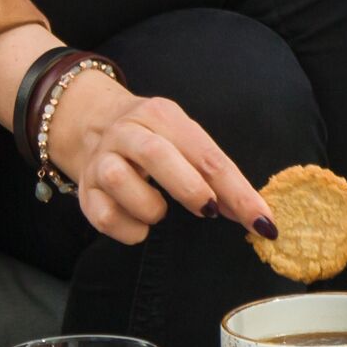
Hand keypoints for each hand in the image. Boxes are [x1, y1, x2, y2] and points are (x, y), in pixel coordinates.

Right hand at [42, 71, 280, 248]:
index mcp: (163, 116)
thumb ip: (214, 174)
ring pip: (120, 181)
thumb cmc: (155, 139)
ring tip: (160, 213)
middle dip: (189, 188)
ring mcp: (102, 159)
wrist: (93, 125)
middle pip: (157, 155)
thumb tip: (253, 215)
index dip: (238, 191)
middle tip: (209, 211)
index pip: (207, 155)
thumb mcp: (185, 141)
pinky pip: (103, 216)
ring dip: (149, 207)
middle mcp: (129, 132)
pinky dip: (128, 229)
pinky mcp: (85, 189)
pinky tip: (139, 227)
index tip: (262, 222)